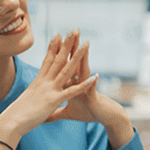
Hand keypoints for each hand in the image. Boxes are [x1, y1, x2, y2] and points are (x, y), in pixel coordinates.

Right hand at [0, 31, 95, 143]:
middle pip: (58, 59)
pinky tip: (94, 78)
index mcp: (38, 82)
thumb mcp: (25, 101)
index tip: (58, 34)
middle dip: (67, 44)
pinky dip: (84, 85)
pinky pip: (72, 91)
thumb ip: (31, 96)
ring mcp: (49, 90)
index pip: (47, 60)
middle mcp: (44, 82)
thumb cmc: (14, 116)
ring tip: (87, 44)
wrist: (9, 123)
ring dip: (77, 56)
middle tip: (75, 30)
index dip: (53, 47)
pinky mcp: (53, 100)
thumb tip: (30, 95)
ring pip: (66, 70)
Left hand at [47, 31, 133, 149]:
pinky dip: (93, 84)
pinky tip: (95, 76)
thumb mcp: (68, 113)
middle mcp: (80, 82)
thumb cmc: (87, 113)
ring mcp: (87, 88)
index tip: (55, 38)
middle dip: (72, 47)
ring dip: (84, 59)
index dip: (60, 52)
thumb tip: (44, 116)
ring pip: (84, 71)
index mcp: (71, 83)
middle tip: (71, 31)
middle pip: (74, 62)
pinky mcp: (93, 97)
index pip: (65, 65)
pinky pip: (92, 90)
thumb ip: (55, 113)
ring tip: (85, 45)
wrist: (105, 117)